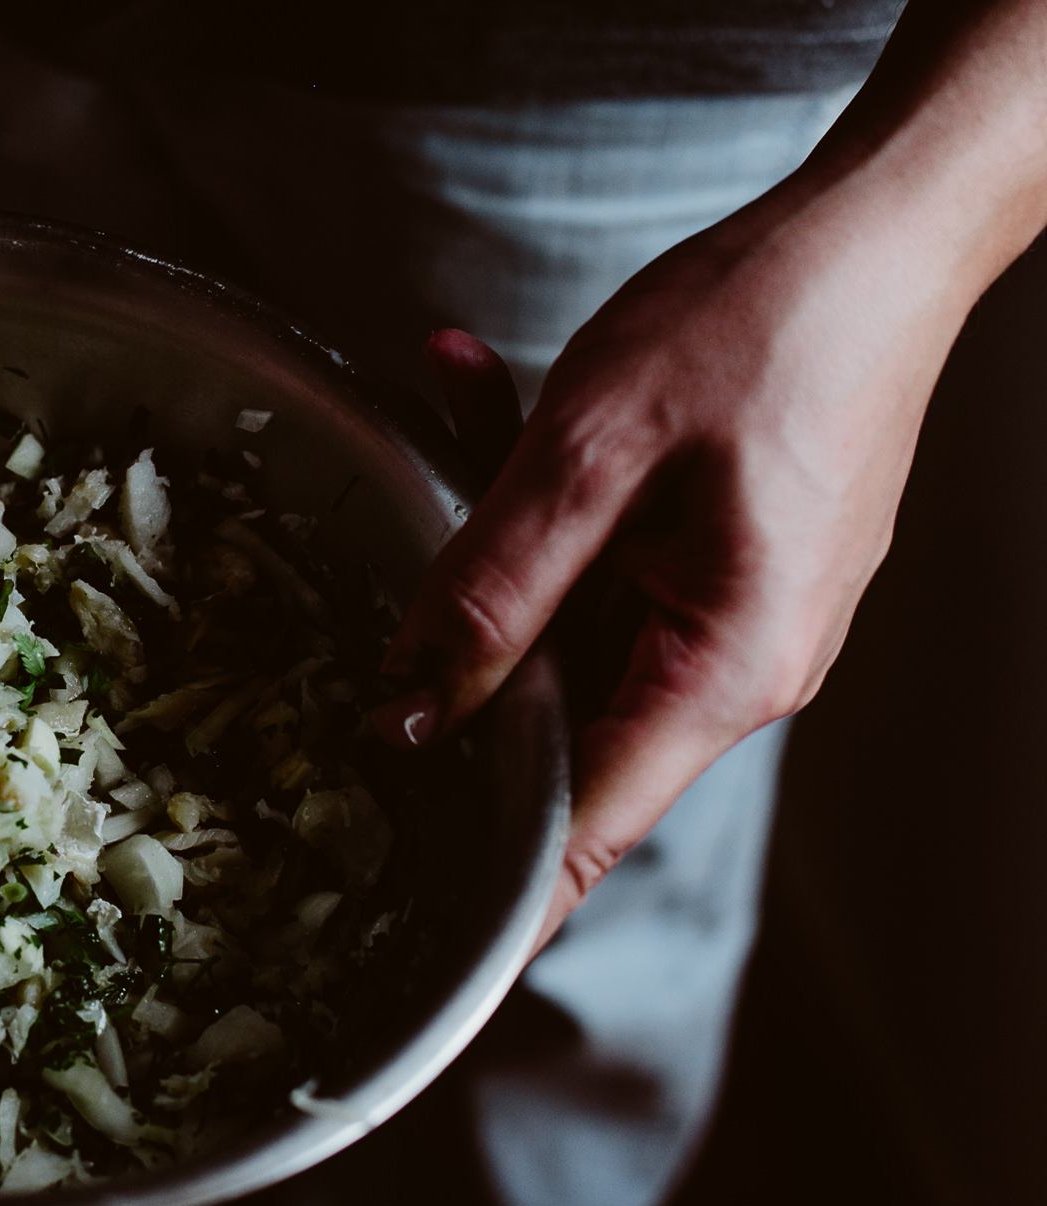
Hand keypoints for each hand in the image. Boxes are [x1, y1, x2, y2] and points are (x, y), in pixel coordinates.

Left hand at [386, 202, 959, 944]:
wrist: (883, 232)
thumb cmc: (764, 320)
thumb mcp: (590, 450)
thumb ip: (490, 591)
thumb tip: (408, 713)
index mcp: (722, 669)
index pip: (579, 833)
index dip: (480, 879)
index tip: (389, 911)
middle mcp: (736, 670)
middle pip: (551, 721)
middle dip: (457, 642)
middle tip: (385, 576)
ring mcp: (730, 622)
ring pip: (563, 631)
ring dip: (497, 542)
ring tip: (466, 405)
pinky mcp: (720, 571)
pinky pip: (601, 571)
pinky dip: (545, 507)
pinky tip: (489, 395)